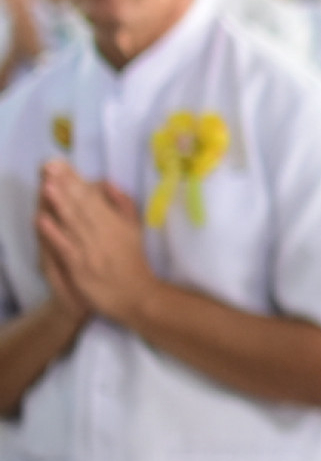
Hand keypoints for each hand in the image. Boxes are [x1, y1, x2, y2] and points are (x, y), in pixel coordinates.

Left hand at [36, 164, 155, 324]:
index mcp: (117, 223)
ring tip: (47, 186)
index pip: (93, 197)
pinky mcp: (80, 267)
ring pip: (72, 223)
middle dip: (66, 186)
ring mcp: (91, 250)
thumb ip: (123, 205)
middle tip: (50, 166)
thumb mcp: (135, 230)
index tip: (62, 164)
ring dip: (59, 204)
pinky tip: (42, 220)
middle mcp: (103, 233)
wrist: (137, 296)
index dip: (76, 180)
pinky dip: (54, 233)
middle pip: (81, 206)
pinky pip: (65, 247)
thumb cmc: (133, 262)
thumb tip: (106, 182)